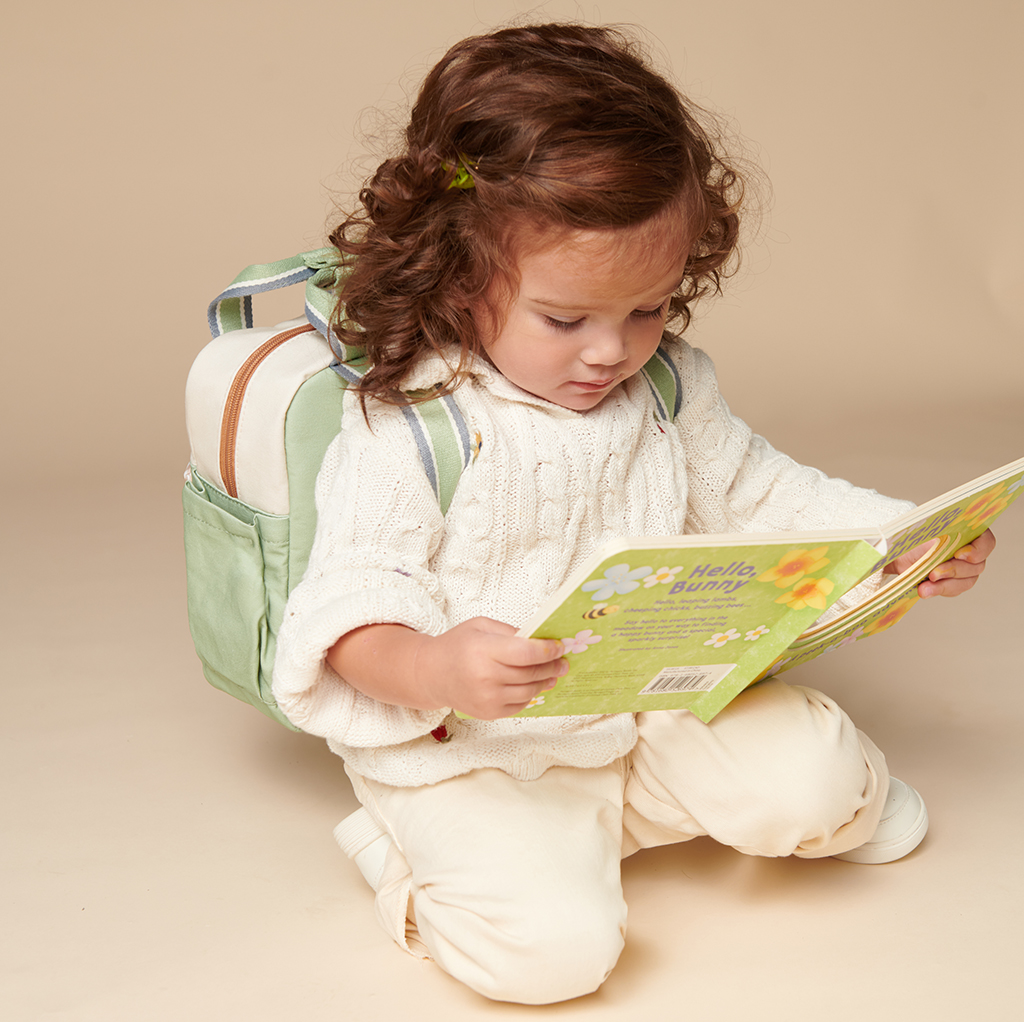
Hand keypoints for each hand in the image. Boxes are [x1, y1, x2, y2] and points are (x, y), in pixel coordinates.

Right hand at [415, 618, 567, 719]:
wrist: (431, 674)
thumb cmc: (456, 646)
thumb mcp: (481, 626)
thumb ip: (510, 632)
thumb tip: (540, 639)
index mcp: (484, 650)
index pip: (526, 652)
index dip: (548, 650)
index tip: (559, 647)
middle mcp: (485, 677)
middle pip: (531, 673)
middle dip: (552, 666)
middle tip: (563, 661)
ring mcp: (487, 698)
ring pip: (529, 691)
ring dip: (545, 682)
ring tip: (553, 674)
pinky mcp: (488, 713)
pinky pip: (519, 705)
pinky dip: (530, 694)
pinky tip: (533, 685)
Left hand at [885, 529, 995, 598]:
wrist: (897, 554)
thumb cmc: (913, 538)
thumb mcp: (924, 532)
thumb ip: (938, 534)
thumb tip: (942, 542)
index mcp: (968, 532)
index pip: (986, 542)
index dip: (978, 550)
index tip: (959, 554)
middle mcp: (969, 550)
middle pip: (976, 566)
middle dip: (953, 570)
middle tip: (933, 574)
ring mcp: (963, 568)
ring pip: (966, 581)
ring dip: (944, 585)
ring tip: (925, 587)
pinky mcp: (952, 581)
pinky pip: (953, 590)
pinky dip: (938, 590)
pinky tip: (925, 590)